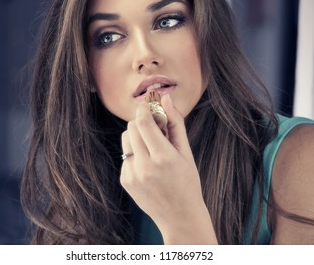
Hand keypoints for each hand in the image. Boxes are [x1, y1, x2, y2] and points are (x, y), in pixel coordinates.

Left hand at [121, 94, 216, 243]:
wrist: (180, 216)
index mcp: (163, 157)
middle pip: (131, 128)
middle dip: (141, 122)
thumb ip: (175, 123)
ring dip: (136, 136)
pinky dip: (135, 153)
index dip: (144, 109)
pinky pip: (125, 156)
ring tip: (151, 147)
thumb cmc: (188, 183)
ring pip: (125, 140)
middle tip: (155, 128)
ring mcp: (132, 175)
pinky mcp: (125, 181)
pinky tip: (148, 164)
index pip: (143, 121)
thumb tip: (166, 98)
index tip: (148, 106)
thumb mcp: (186, 153)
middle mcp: (144, 166)